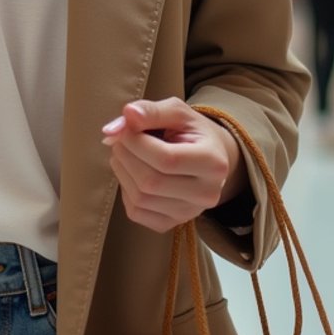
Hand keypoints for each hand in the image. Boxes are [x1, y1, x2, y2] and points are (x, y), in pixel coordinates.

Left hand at [102, 98, 244, 233]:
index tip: (125, 128)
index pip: (166, 159)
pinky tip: (131, 172)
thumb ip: (151, 110)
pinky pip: (136, 212)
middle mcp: (206, 194)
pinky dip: (125, 190)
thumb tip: (126, 116)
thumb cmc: (189, 131)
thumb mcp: (176, 112)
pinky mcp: (171, 223)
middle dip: (125, 156)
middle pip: (150, 182)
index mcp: (214, 163)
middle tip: (119, 139)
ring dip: (121, 171)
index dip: (136, 142)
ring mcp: (188, 213)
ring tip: (122, 152)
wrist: (205, 158)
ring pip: (140, 198)